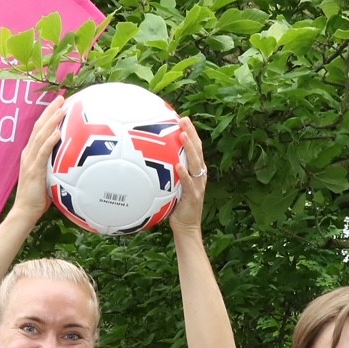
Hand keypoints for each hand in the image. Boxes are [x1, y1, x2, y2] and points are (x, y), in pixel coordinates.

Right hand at [9, 97, 65, 222]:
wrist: (25, 211)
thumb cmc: (38, 198)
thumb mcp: (49, 178)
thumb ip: (56, 168)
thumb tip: (72, 164)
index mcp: (31, 154)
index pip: (39, 130)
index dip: (48, 115)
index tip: (58, 104)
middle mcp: (29, 153)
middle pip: (39, 127)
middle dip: (50, 111)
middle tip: (61, 98)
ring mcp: (30, 161)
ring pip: (41, 136)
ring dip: (51, 121)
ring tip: (61, 108)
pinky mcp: (34, 170)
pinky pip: (42, 153)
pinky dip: (50, 141)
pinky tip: (58, 132)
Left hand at [169, 115, 207, 234]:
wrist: (187, 228)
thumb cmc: (177, 208)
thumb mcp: (171, 187)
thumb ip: (167, 174)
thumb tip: (149, 162)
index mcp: (196, 172)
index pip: (195, 149)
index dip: (191, 133)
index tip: (183, 119)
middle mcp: (199, 176)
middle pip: (198, 150)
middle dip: (192, 134)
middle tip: (184, 119)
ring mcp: (198, 186)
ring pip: (196, 163)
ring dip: (189, 148)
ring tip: (182, 135)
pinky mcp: (193, 197)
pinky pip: (188, 183)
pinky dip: (184, 174)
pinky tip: (178, 165)